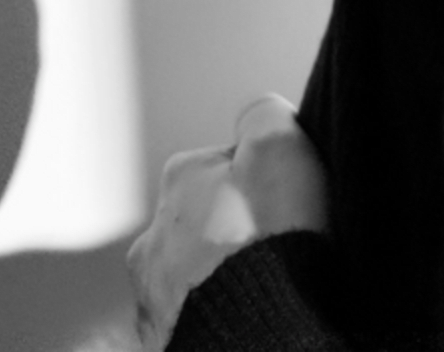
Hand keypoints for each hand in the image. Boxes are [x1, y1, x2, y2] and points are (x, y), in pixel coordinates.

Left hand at [128, 93, 327, 349]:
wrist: (255, 338)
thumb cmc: (270, 241)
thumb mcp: (280, 144)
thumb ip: (265, 114)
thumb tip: (258, 116)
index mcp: (181, 179)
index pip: (229, 162)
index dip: (268, 179)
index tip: (290, 200)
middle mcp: (153, 233)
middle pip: (207, 218)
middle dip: (237, 229)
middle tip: (280, 246)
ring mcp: (153, 293)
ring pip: (196, 271)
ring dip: (223, 276)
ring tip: (267, 287)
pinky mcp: (161, 341)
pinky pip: (195, 316)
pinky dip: (218, 313)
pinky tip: (249, 314)